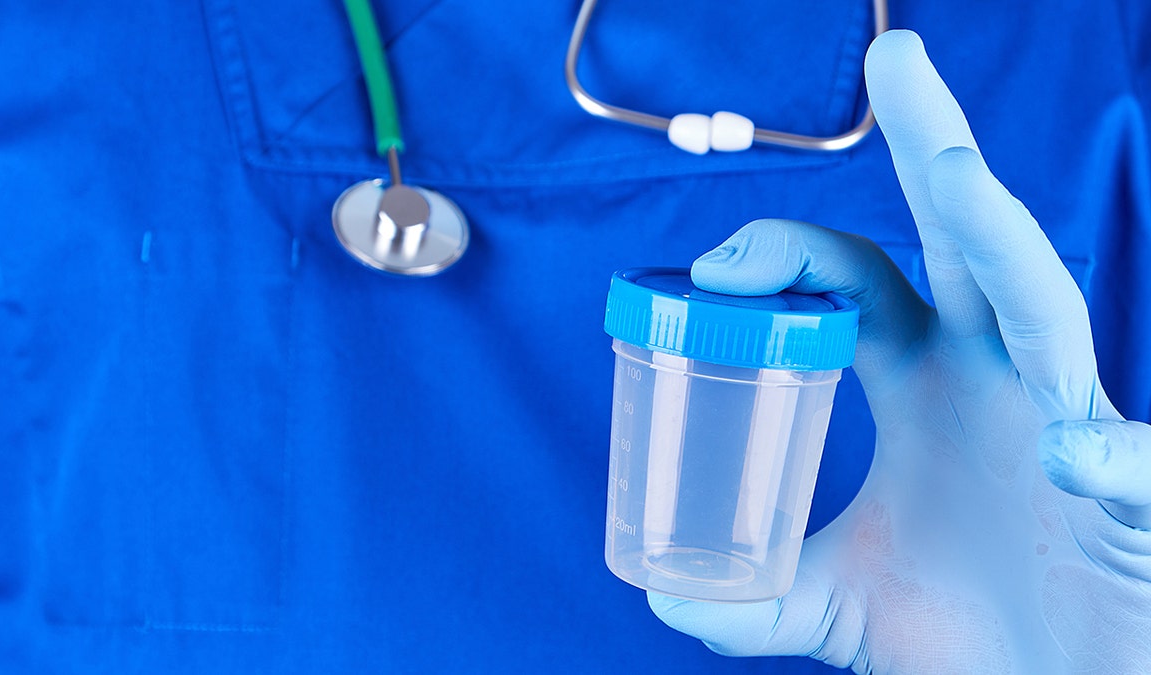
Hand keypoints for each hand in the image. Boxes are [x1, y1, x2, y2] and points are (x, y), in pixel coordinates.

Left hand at [650, 30, 1150, 672]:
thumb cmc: (960, 638)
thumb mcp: (833, 602)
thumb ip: (749, 593)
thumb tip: (660, 591)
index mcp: (924, 381)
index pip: (857, 276)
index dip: (789, 252)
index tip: (713, 272)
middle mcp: (995, 380)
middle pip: (966, 238)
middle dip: (935, 143)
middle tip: (895, 51)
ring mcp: (1069, 426)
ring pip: (1047, 306)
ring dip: (1003, 241)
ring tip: (956, 173)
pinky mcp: (1133, 504)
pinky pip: (1131, 463)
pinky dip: (1112, 460)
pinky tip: (1073, 461)